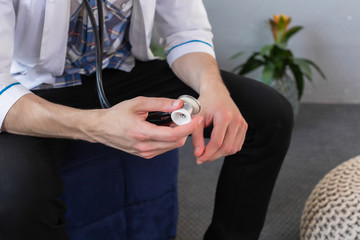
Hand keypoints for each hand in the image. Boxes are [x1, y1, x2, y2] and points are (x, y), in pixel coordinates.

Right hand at [85, 96, 202, 158]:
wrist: (101, 128)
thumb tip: (178, 104)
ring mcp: (145, 153)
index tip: (197, 118)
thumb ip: (160, 103)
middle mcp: (145, 147)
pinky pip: (164, 148)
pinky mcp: (145, 155)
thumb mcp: (138, 103)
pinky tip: (164, 128)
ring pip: (172, 146)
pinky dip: (170, 138)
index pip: (173, 134)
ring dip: (178, 134)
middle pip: (176, 142)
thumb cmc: (117, 115)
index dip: (189, 127)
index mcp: (143, 133)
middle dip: (185, 129)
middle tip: (183, 116)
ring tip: (172, 120)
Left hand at [191, 85, 247, 163]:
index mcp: (224, 116)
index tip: (198, 159)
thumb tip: (198, 155)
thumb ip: (196, 137)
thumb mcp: (196, 118)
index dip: (207, 154)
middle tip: (201, 158)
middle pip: (226, 147)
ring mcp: (242, 123)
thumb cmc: (204, 104)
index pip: (217, 142)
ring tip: (208, 153)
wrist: (216, 92)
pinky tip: (217, 148)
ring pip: (233, 148)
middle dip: (213, 156)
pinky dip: (227, 150)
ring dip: (220, 154)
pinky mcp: (244, 126)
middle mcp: (236, 120)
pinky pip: (237, 145)